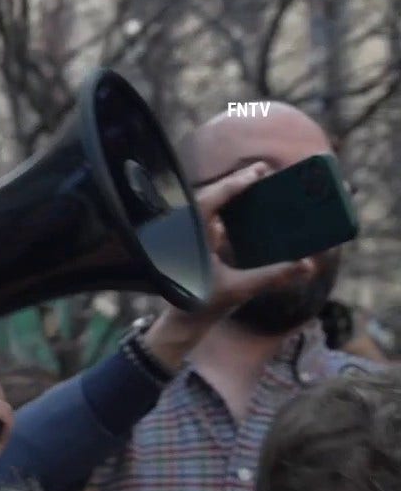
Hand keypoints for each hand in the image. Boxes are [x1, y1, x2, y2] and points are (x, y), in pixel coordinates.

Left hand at [145, 163, 315, 368]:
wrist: (182, 321)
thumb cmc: (204, 305)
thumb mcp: (239, 289)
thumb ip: (272, 276)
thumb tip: (307, 266)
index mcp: (190, 237)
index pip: (208, 200)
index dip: (233, 184)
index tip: (257, 172)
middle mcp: (184, 231)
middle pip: (208, 196)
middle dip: (235, 181)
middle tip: (263, 169)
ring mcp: (185, 235)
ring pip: (205, 203)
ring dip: (229, 191)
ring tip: (255, 178)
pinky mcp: (191, 241)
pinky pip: (206, 215)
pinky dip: (223, 205)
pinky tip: (242, 201)